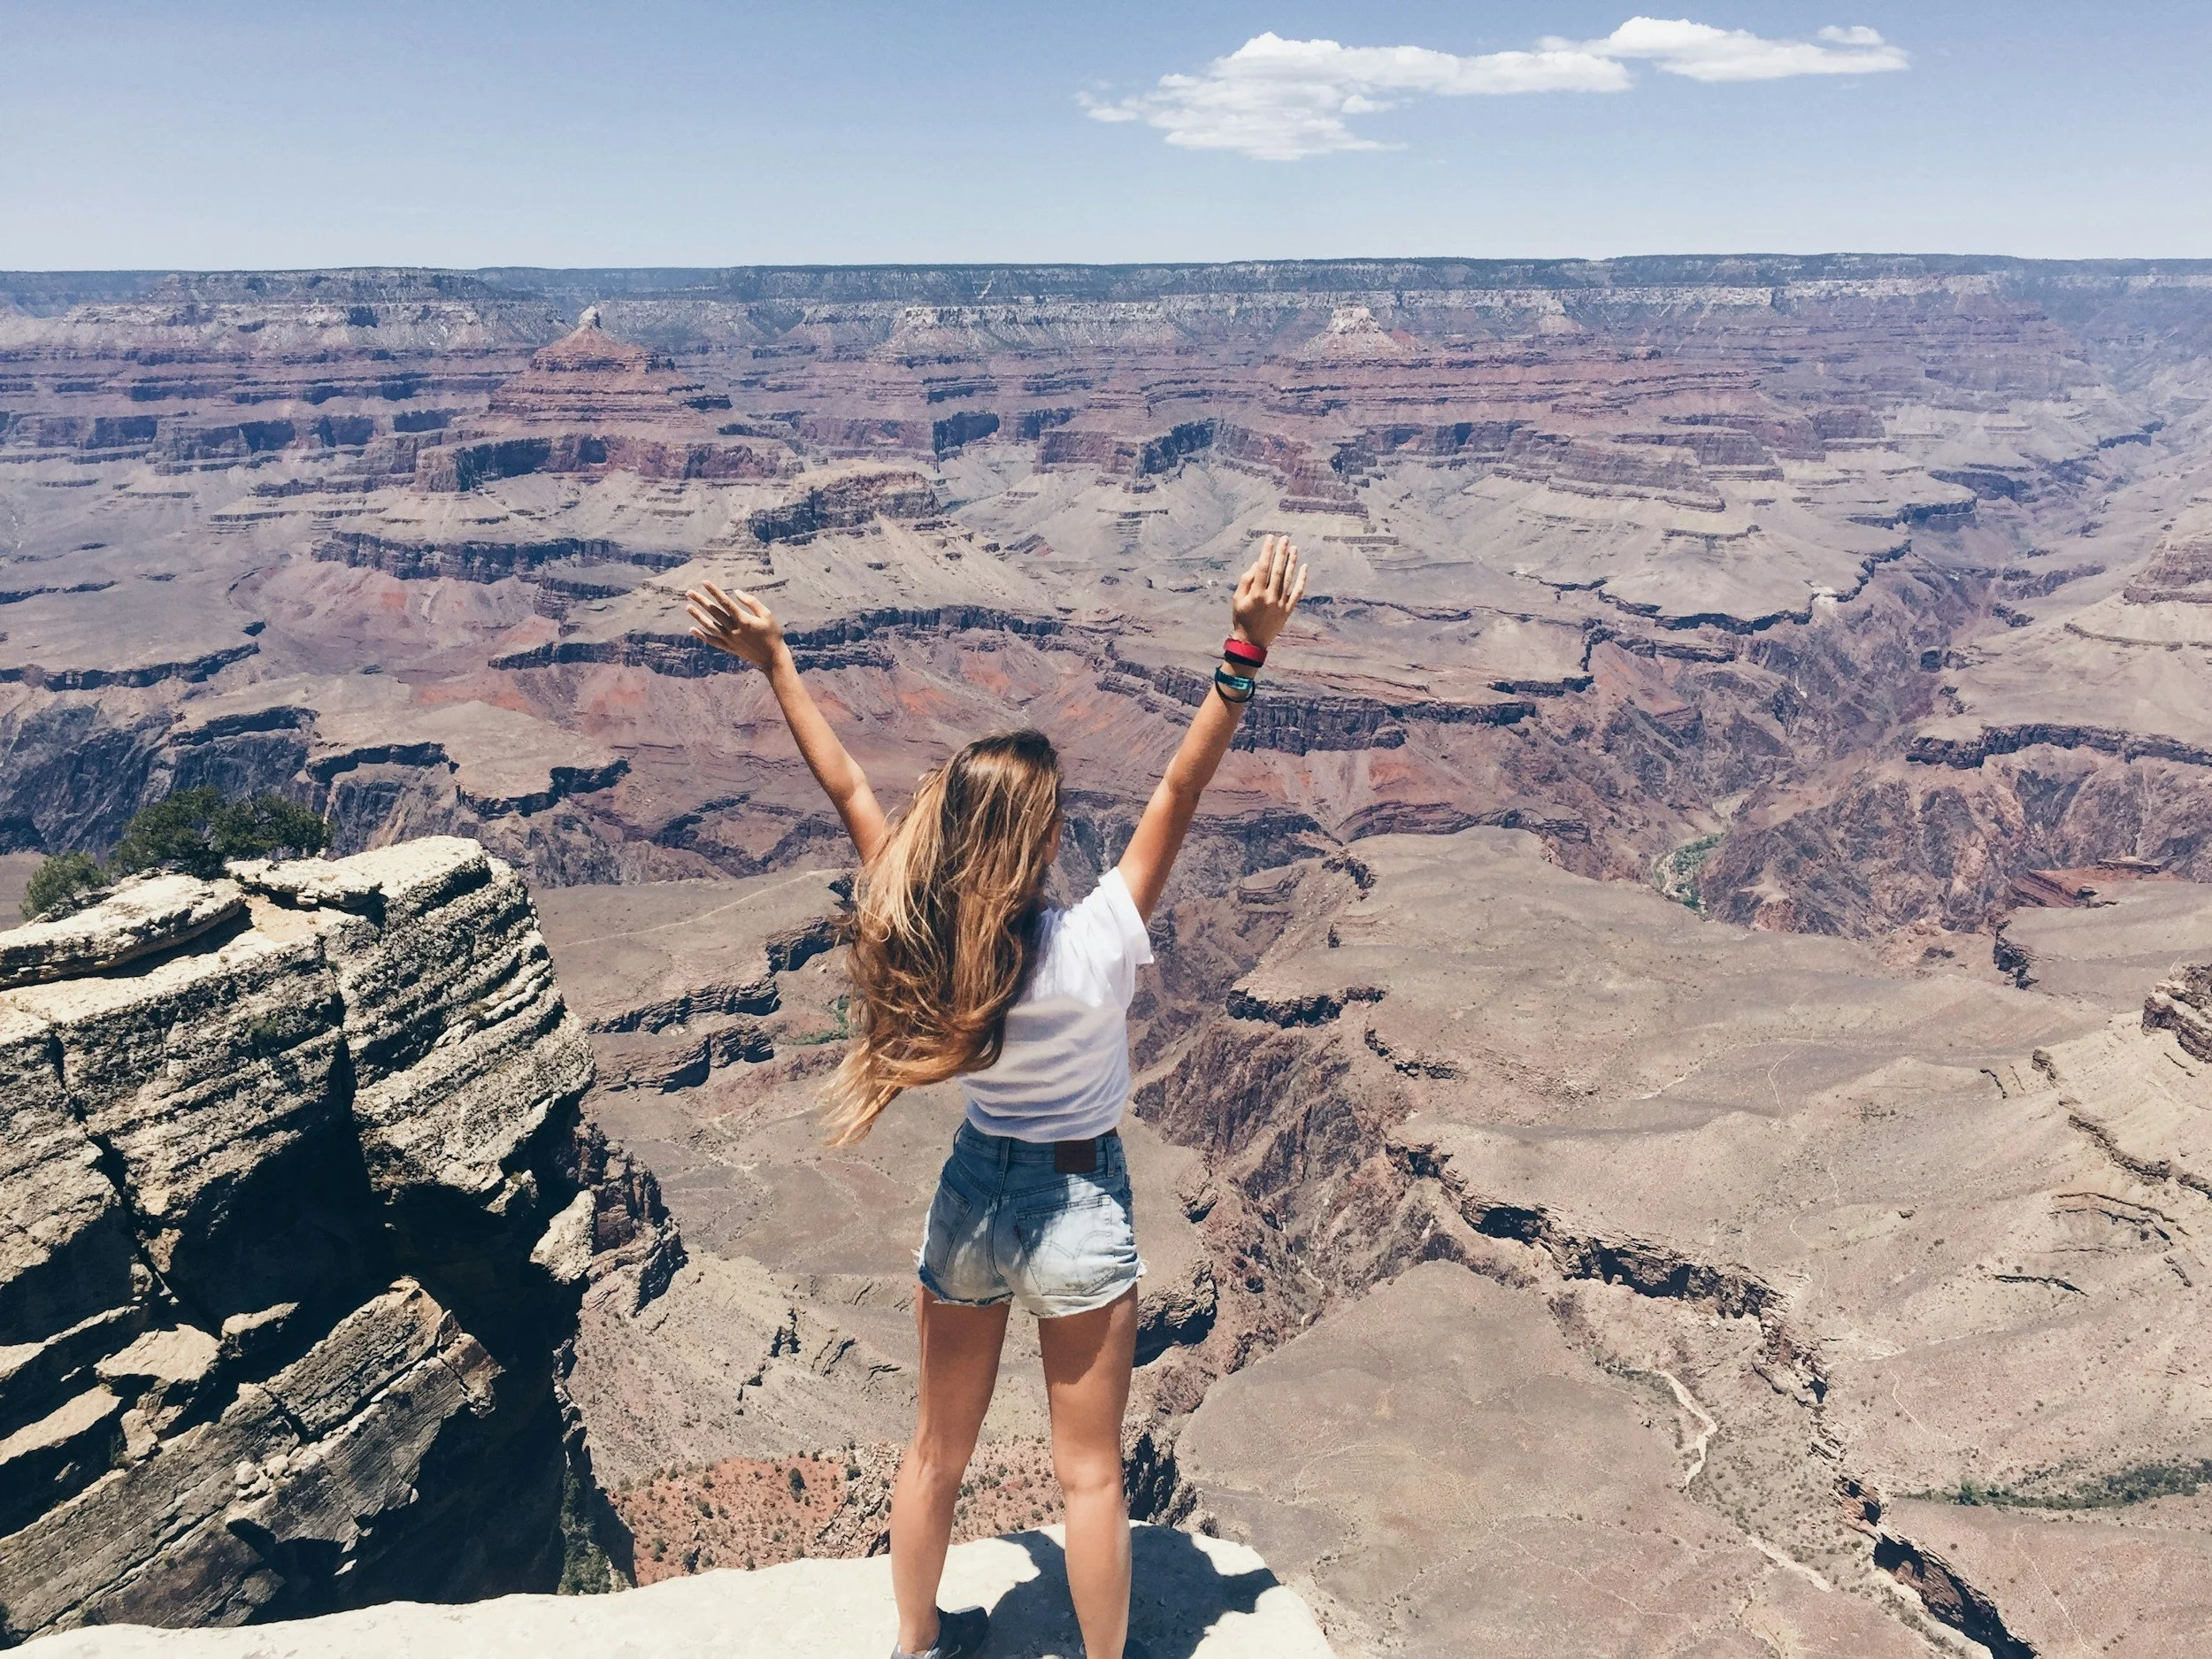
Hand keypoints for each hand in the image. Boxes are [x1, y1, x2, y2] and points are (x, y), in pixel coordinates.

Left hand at [686, 581, 785, 670]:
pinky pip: (712, 641)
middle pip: (714, 613)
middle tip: (689, 592)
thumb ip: (752, 602)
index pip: (725, 603)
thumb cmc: (772, 634)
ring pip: (710, 626)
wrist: (772, 657)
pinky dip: (701, 636)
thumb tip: (736, 593)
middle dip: (701, 601)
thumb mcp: (767, 615)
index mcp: (743, 620)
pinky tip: (692, 629)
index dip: (714, 591)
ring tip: (688, 607)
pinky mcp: (729, 648)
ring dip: (698, 616)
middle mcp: (734, 630)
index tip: (705, 583)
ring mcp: (730, 640)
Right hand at [1230, 534, 1309, 650]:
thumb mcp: (1237, 599)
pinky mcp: (1288, 610)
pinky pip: (1297, 592)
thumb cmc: (1241, 618)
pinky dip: (1301, 580)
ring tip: (1294, 548)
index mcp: (1256, 594)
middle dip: (1281, 553)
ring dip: (1292, 562)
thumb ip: (1246, 581)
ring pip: (1288, 579)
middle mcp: (1270, 598)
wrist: (1252, 642)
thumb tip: (1257, 564)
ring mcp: (1280, 604)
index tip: (1270, 539)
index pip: (1263, 567)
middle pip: (1278, 570)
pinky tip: (1304, 567)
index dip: (1267, 551)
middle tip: (1285, 539)